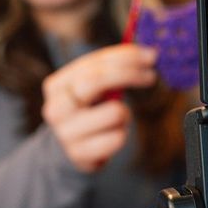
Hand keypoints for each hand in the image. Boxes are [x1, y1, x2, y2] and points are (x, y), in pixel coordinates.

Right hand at [42, 44, 158, 171]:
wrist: (66, 151)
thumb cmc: (87, 112)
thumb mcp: (91, 88)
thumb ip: (110, 69)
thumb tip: (147, 54)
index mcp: (57, 85)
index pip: (94, 63)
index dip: (125, 57)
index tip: (150, 56)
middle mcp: (56, 107)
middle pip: (97, 80)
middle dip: (129, 74)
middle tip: (151, 75)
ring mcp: (65, 133)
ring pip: (114, 112)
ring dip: (125, 114)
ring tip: (117, 119)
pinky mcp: (79, 154)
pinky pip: (117, 138)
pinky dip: (121, 135)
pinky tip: (110, 136)